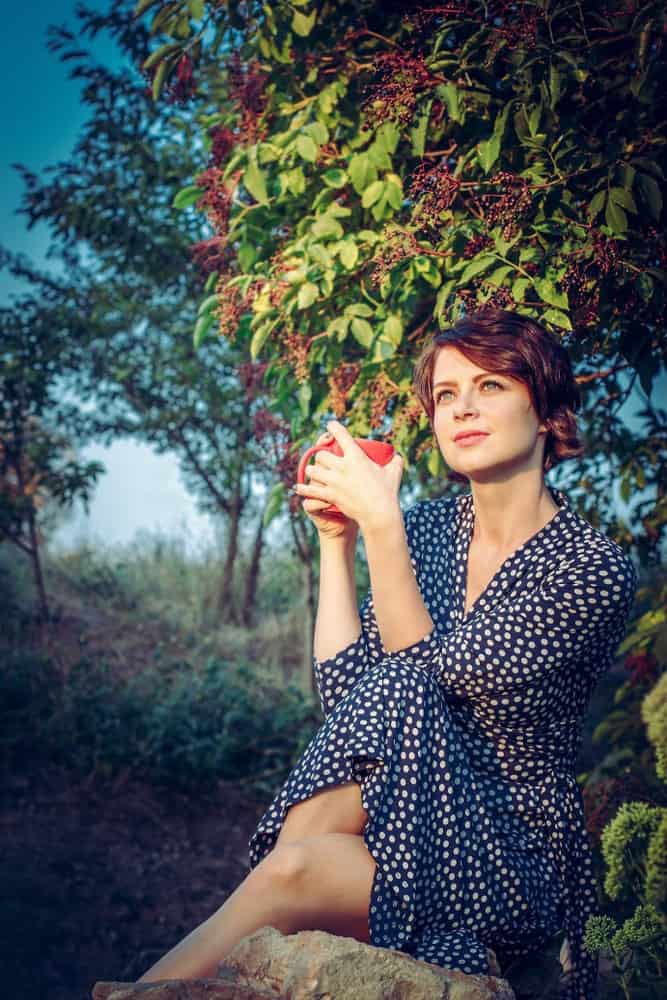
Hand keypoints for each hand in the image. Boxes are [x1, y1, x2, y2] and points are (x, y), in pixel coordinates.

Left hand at [294, 420, 402, 534]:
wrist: (379, 513)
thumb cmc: (388, 492)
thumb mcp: (394, 473)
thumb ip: (395, 462)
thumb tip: (396, 456)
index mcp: (356, 456)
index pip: (341, 435)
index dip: (333, 427)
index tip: (330, 425)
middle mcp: (342, 466)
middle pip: (321, 454)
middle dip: (321, 456)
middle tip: (324, 459)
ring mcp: (334, 481)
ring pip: (313, 470)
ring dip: (312, 471)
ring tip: (312, 472)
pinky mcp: (330, 495)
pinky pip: (312, 491)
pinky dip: (304, 489)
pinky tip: (298, 488)